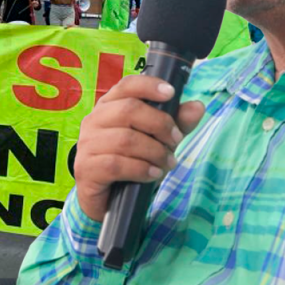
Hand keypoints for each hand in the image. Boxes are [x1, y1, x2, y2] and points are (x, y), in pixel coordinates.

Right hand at [73, 75, 204, 221]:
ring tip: (167, 163)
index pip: (126, 85)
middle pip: (128, 109)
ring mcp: (87, 144)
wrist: (106, 198)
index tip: (171, 93)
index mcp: (110, 106)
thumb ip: (176, 124)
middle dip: (160, 124)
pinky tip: (152, 174)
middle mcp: (94, 120)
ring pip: (125, 139)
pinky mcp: (86, 168)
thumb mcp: (157, 140)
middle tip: (176, 140)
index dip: (149, 85)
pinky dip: (141, 169)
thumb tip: (197, 107)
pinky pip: (116, 164)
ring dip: (154, 151)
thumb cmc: (130, 161)